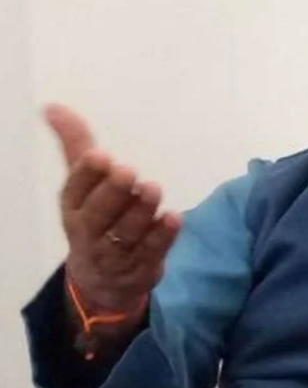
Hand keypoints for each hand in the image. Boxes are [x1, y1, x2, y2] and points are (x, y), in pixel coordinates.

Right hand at [45, 104, 181, 313]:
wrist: (103, 280)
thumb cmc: (95, 218)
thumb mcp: (83, 184)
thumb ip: (76, 145)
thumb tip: (53, 107)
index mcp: (73, 207)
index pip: (76, 190)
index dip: (88, 174)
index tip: (101, 155)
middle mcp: (90, 232)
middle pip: (99, 214)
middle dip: (112, 193)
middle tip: (128, 171)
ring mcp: (116, 253)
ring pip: (127, 233)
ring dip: (141, 211)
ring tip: (153, 189)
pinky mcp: (142, 266)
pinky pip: (152, 251)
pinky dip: (163, 235)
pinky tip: (174, 218)